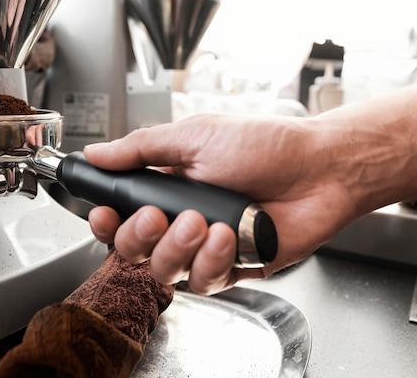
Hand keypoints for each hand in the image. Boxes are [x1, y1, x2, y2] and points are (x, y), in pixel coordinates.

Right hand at [84, 114, 359, 294]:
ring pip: (164, 271)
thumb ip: (141, 148)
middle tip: (160, 216)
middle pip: (133, 250)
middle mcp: (181, 220)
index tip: (104, 213)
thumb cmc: (265, 146)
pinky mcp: (231, 268)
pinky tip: (229, 237)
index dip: (106, 221)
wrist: (319, 169)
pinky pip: (203, 281)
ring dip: (178, 248)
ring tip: (204, 222)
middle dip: (139, 236)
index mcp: (167, 188)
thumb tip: (97, 153)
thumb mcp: (196, 135)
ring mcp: (205, 247)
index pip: (120, 215)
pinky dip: (212, 261)